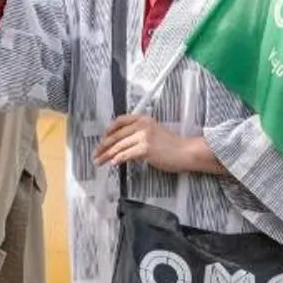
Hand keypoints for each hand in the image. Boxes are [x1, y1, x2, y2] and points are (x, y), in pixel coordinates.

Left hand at [93, 112, 213, 174]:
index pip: (120, 121)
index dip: (108, 130)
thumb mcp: (154, 132)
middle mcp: (142, 125)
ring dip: (107, 155)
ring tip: (100, 161)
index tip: (102, 139)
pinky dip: (117, 159)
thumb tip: (122, 143)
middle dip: (103, 146)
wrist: (186, 151)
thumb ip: (139, 133)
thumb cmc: (172, 145)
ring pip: (119, 146)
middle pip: (116, 135)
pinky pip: (126, 154)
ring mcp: (143, 136)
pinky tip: (113, 163)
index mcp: (143, 119)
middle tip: (96, 153)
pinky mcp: (145, 148)